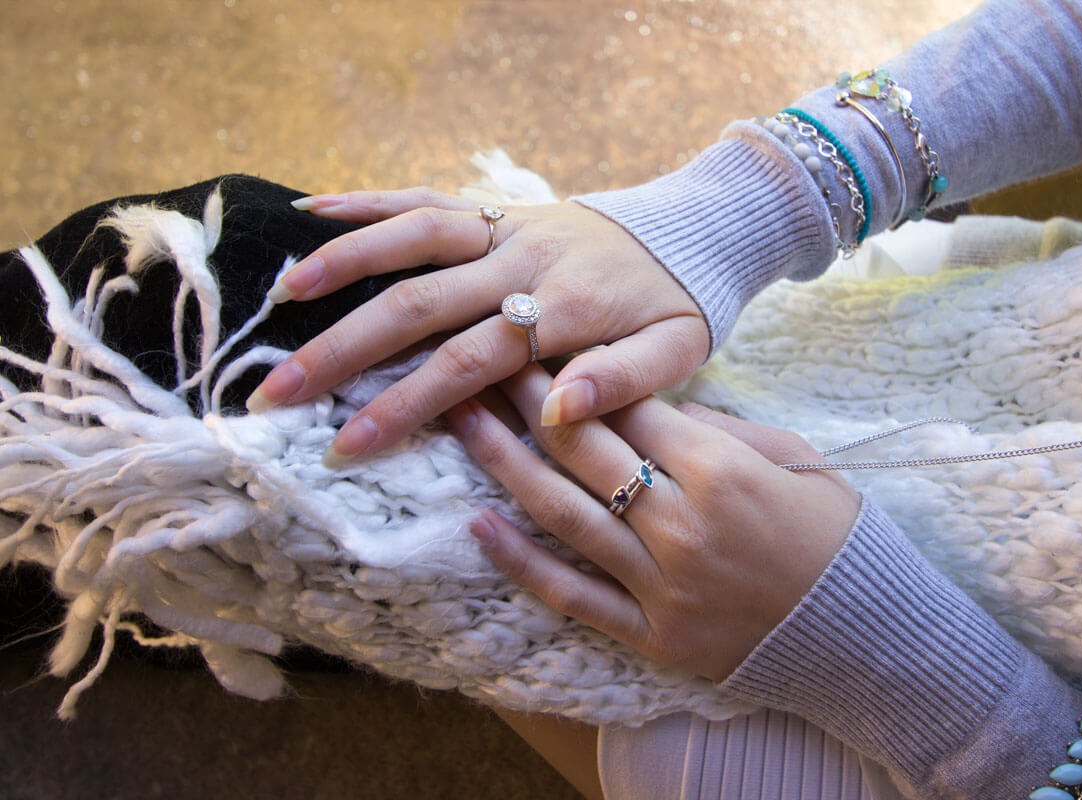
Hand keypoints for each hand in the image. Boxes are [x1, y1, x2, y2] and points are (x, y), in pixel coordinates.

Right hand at [245, 189, 707, 466]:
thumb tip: (554, 412)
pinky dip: (370, 202)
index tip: (345, 446)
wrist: (696, 229)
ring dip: (342, 265)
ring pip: (412, 238)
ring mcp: (505, 227)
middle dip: (341, 352)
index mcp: (564, 310)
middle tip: (274, 395)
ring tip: (279, 301)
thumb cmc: (681, 305)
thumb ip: (623, 382)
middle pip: (418, 305)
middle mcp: (523, 262)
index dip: (403, 405)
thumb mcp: (678, 353)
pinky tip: (312, 208)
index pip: (467, 363)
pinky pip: (427, 197)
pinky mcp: (497, 208)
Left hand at [445, 365, 860, 681]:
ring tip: (457, 419)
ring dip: (502, 463)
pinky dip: (521, 563)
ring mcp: (660, 584)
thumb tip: (647, 403)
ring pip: (561, 514)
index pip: (626, 406)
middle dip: (524, 396)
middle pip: (581, 447)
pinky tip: (477, 526)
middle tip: (476, 358)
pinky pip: (572, 595)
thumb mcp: (791, 456)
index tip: (535, 340)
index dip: (574, 369)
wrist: (866, 633)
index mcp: (718, 469)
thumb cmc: (833, 533)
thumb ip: (717, 427)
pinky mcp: (651, 635)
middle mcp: (679, 523)